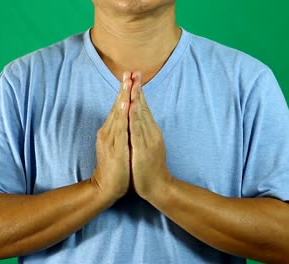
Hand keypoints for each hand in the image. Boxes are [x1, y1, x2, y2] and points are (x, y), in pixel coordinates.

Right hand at [91, 72, 132, 200]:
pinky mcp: (115, 147)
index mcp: (110, 130)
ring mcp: (110, 138)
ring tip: (128, 82)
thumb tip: (124, 121)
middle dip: (124, 89)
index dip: (124, 92)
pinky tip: (126, 104)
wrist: (106, 187)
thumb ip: (119, 133)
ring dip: (123, 97)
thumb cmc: (114, 168)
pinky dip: (123, 115)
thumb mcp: (116, 146)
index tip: (130, 76)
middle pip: (117, 107)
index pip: (118, 107)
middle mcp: (108, 131)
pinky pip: (120, 128)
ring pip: (118, 114)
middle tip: (129, 72)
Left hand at [129, 71, 171, 199]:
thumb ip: (142, 132)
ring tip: (132, 83)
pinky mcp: (143, 149)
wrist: (157, 187)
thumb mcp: (146, 145)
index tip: (133, 76)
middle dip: (137, 89)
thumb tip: (137, 120)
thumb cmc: (149, 167)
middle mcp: (150, 132)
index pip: (143, 107)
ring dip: (136, 98)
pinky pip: (137, 130)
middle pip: (142, 107)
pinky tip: (130, 106)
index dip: (137, 91)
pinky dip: (134, 117)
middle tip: (133, 71)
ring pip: (140, 115)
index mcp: (150, 130)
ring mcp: (148, 140)